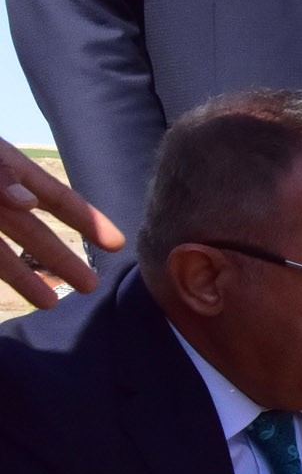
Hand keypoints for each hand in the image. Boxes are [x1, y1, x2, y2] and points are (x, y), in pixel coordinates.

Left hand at [0, 141, 119, 308]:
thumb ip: (0, 176)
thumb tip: (28, 202)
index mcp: (8, 169)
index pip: (56, 199)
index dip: (88, 221)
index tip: (117, 245)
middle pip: (34, 232)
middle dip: (63, 259)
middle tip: (90, 286)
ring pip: (3, 252)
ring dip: (26, 277)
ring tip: (49, 303)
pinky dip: (2, 275)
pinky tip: (15, 294)